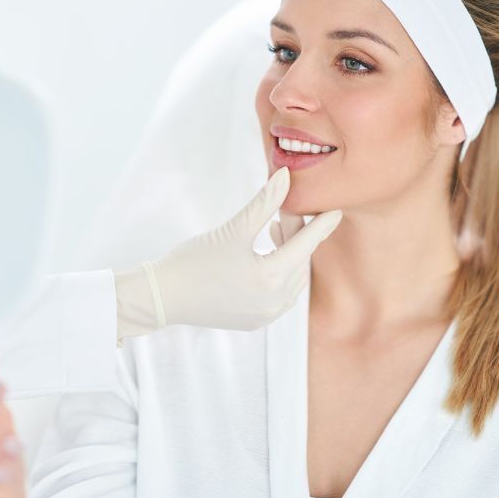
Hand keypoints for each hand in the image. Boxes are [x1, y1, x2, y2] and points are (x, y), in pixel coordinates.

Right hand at [114, 167, 341, 335]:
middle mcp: (274, 302)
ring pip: (292, 279)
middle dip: (296, 236)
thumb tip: (286, 176)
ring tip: (273, 231)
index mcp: (271, 277)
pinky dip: (279, 275)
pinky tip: (264, 258)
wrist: (163, 297)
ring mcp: (265, 315)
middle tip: (284, 213)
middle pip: (299, 261)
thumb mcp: (233, 229)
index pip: (307, 244)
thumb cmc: (194, 261)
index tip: (335, 210)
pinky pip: (280, 295)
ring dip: (288, 255)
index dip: (322, 224)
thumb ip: (264, 203)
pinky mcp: (254, 321)